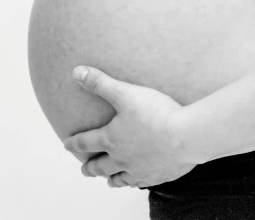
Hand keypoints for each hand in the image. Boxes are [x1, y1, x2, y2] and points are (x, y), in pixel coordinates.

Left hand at [64, 66, 197, 188]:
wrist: (186, 136)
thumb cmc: (156, 113)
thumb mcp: (125, 93)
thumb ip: (101, 83)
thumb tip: (76, 72)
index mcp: (111, 139)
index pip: (86, 143)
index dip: (74, 143)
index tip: (67, 144)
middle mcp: (122, 158)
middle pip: (100, 166)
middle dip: (90, 168)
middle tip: (85, 169)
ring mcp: (140, 170)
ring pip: (120, 179)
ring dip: (112, 178)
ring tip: (109, 180)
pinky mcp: (159, 175)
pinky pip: (142, 183)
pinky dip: (136, 183)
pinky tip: (138, 181)